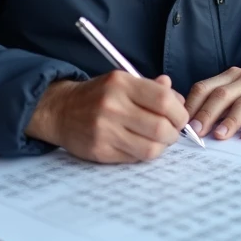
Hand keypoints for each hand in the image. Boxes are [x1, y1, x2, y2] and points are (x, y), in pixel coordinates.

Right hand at [26, 72, 189, 162]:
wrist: (60, 110)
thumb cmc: (97, 95)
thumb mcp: (122, 81)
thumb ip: (152, 88)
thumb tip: (179, 99)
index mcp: (121, 83)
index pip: (164, 101)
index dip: (179, 112)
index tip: (180, 116)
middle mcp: (112, 105)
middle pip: (161, 127)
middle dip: (174, 133)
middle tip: (171, 132)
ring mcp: (105, 130)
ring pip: (151, 148)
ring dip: (161, 147)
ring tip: (157, 140)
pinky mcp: (100, 151)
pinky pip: (135, 158)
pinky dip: (143, 153)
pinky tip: (139, 145)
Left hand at [185, 62, 240, 141]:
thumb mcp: (239, 86)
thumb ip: (219, 99)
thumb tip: (192, 122)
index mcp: (230, 76)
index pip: (204, 87)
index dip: (191, 104)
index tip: (179, 122)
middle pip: (220, 95)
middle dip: (205, 114)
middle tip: (195, 132)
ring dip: (229, 120)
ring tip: (219, 136)